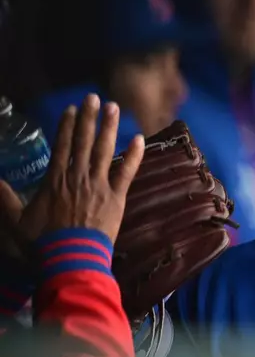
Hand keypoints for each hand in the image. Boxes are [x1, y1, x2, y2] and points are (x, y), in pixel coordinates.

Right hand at [0, 94, 144, 245]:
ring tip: (114, 107)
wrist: (70, 259)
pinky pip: (127, 171)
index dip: (66, 125)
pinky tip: (139, 138)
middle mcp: (77, 176)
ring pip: (104, 149)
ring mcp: (98, 184)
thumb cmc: (42, 243)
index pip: (62, 145)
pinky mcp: (116, 196)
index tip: (72, 109)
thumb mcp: (16, 221)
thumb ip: (4, 198)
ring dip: (109, 127)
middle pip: (83, 141)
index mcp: (55, 179)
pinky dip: (134, 154)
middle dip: (88, 117)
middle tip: (94, 97)